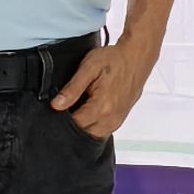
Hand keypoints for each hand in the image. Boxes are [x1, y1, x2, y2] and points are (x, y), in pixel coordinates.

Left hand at [53, 23, 162, 139]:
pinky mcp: (119, 120)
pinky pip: (102, 132)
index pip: (74, 126)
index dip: (62, 119)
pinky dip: (92, 126)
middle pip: (83, 135)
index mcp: (101, 107)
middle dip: (72, 126)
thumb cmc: (115, 59)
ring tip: (78, 109)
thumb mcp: (89, 68)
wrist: (137, 57)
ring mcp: (117, 121)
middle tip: (67, 109)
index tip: (57, 110)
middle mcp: (111, 119)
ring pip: (92, 136)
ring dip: (83, 127)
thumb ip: (72, 89)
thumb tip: (56, 105)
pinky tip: (89, 111)